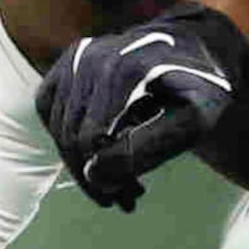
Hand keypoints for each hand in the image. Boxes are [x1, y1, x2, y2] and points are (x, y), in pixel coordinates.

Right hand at [35, 1, 248, 210]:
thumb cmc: (199, 89)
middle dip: (96, 177)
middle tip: (126, 198)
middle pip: (73, 138)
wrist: (195, 48)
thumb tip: (96, 173)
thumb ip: (148, 148)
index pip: (92, 142)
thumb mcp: (193, 122)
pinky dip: (65, 135)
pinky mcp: (67, 61)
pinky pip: (48, 108)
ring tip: (118, 182)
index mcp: (124, 71)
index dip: (106, 178)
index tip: (130, 199)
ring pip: (60, 128)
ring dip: (83, 163)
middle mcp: (93, 57)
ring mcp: (76, 57)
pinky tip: (96, 149)